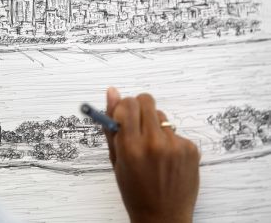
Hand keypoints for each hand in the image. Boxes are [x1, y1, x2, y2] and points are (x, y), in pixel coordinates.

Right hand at [105, 88, 199, 222]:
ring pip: (161, 116)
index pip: (128, 104)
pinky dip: (168, 140)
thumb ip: (111, 124)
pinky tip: (166, 159)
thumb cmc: (134, 190)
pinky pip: (175, 131)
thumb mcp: (116, 159)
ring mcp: (175, 145)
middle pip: (147, 101)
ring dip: (154, 126)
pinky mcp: (191, 149)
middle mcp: (154, 143)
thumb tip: (111, 92)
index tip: (122, 115)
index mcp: (131, 146)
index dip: (123, 107)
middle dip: (139, 109)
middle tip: (137, 126)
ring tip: (152, 149)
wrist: (163, 217)